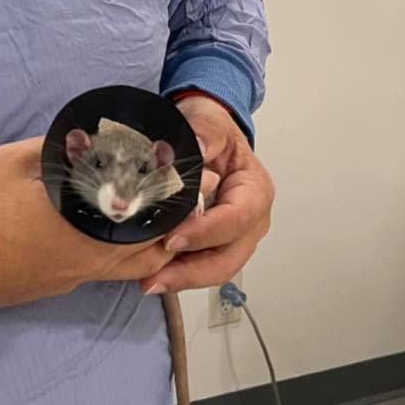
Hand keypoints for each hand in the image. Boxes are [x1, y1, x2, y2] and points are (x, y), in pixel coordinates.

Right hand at [0, 139, 178, 310]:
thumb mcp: (9, 163)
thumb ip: (51, 149)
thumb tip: (79, 137)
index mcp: (82, 221)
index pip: (145, 210)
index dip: (175, 194)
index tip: (195, 175)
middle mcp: (89, 256)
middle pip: (152, 246)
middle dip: (177, 220)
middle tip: (189, 195)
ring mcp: (77, 276)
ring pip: (134, 265)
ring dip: (155, 241)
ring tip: (164, 213)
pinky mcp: (63, 285)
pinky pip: (111, 271)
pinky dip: (130, 253)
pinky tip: (121, 232)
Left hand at [140, 96, 273, 294]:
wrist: (205, 135)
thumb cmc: (211, 130)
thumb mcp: (209, 121)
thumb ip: (204, 132)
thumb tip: (197, 147)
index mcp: (255, 191)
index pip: (237, 218)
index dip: (206, 232)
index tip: (173, 238)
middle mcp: (250, 220)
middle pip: (229, 256)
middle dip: (193, 271)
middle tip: (156, 277)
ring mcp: (234, 236)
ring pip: (215, 268)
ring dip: (183, 279)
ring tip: (149, 283)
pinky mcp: (213, 245)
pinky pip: (199, 265)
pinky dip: (177, 274)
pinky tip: (151, 277)